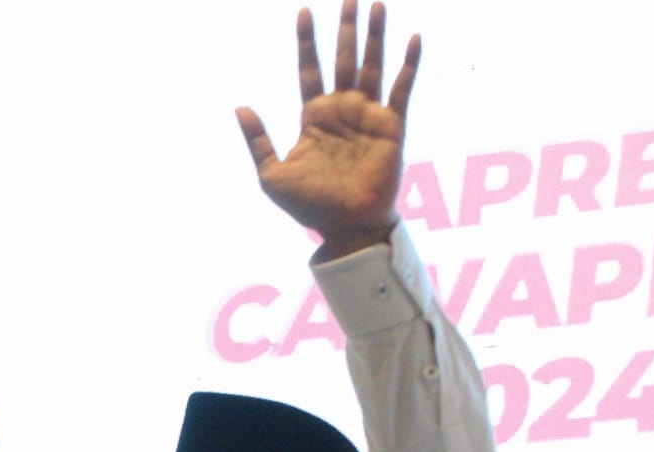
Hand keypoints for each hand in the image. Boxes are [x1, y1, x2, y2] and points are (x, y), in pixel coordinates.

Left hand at [237, 0, 418, 258]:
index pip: (309, 69)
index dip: (307, 42)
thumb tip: (240, 106)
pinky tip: (413, 38)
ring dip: (375, 36)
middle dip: (345, 28)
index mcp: (314, 117)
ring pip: (371, 65)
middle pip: (342, 59)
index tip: (304, 11)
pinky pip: (401, 90)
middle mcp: (342, 110)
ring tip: (377, 4)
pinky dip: (408, 64)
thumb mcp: (272, 174)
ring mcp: (368, 116)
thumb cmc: (308, 207)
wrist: (345, 227)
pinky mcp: (391, 127)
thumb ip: (257, 140)